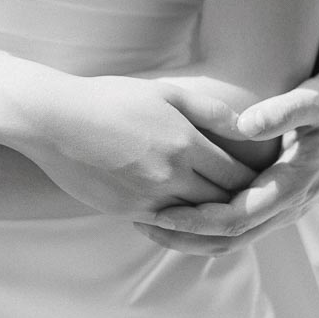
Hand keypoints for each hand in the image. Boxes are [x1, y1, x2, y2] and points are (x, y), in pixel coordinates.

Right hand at [30, 75, 253, 219]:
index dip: (256, 181)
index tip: (264, 181)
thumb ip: (208, 110)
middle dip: (242, 204)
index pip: (238, 175)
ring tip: (224, 212)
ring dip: (213, 218)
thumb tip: (247, 127)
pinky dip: (180, 223)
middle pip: (224, 203)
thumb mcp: (163, 92)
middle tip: (254, 204)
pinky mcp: (126, 211)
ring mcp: (148, 197)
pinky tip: (184, 214)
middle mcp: (171, 175)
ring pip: (197, 220)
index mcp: (186, 143)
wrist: (54, 120)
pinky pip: (166, 225)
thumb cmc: (109, 99)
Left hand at [136, 76, 318, 254]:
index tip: (162, 213)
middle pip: (230, 239)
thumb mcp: (315, 102)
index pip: (239, 217)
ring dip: (191, 239)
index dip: (199, 219)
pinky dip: (204, 231)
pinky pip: (236, 231)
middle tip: (142, 224)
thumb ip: (282, 111)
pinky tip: (173, 216)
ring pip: (231, 242)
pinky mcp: (271, 209)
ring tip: (148, 225)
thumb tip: (245, 125)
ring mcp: (279, 213)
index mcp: (292, 187)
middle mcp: (285, 209)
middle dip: (185, 237)